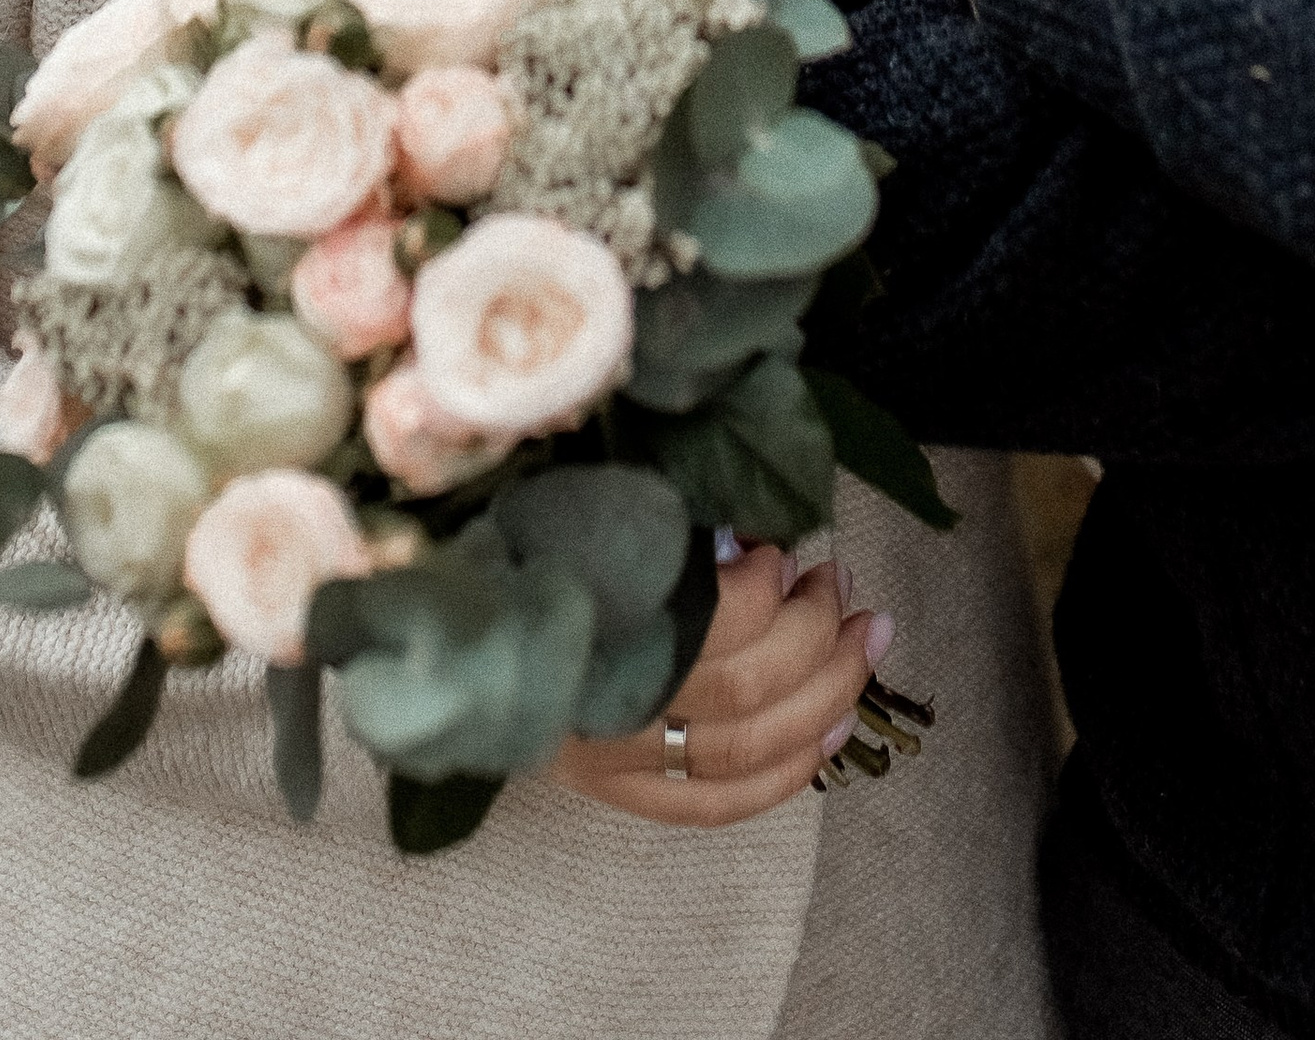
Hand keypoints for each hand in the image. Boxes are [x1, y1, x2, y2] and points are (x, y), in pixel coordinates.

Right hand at [553, 543, 886, 826]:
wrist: (448, 631)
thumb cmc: (528, 553)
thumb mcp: (585, 513)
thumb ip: (662, 523)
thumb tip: (756, 525)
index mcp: (591, 621)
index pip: (708, 624)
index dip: (766, 590)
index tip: (785, 551)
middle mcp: (605, 704)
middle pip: (745, 686)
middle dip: (817, 632)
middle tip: (842, 582)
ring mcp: (613, 758)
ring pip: (748, 747)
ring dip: (827, 692)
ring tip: (866, 638)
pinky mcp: (618, 791)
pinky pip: (720, 803)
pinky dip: (789, 772)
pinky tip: (835, 730)